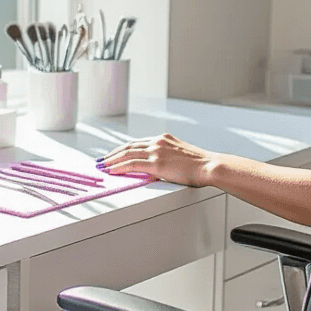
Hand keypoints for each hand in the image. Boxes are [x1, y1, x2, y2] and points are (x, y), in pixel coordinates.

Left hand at [100, 132, 216, 186]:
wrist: (209, 166)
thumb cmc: (199, 165)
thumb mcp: (180, 156)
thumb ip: (166, 158)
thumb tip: (155, 168)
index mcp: (163, 139)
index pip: (137, 143)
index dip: (123, 149)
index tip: (114, 154)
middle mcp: (157, 142)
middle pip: (128, 146)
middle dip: (113, 154)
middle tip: (102, 160)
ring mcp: (156, 152)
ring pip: (127, 154)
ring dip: (111, 160)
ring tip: (102, 166)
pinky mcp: (156, 163)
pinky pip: (132, 164)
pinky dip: (119, 167)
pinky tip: (112, 171)